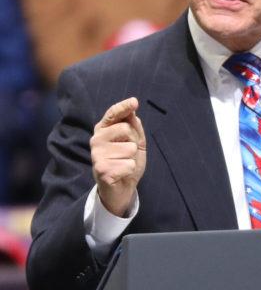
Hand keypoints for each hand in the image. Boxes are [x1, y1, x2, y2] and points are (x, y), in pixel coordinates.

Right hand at [91, 98, 146, 216]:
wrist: (121, 187)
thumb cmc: (127, 161)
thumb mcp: (135, 142)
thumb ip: (134, 126)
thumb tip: (132, 111)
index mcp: (104, 130)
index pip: (113, 114)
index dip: (123, 107)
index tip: (134, 101)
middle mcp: (96, 140)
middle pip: (125, 128)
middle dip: (134, 141)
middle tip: (128, 153)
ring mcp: (97, 155)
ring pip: (129, 148)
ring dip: (132, 157)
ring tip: (123, 163)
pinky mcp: (102, 170)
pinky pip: (129, 164)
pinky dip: (130, 169)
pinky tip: (121, 173)